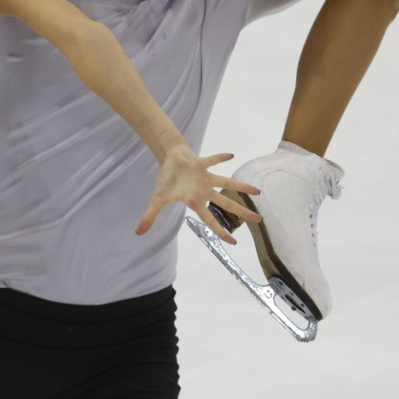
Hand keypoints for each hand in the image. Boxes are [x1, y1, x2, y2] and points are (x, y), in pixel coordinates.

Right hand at [135, 145, 261, 244]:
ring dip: (241, 186)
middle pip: (226, 204)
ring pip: (227, 183)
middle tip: (259, 220)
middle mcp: (204, 191)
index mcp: (195, 201)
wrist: (170, 159)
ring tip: (258, 191)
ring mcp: (205, 177)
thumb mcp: (158, 199)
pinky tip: (231, 156)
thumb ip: (150, 216)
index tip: (234, 242)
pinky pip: (212, 161)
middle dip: (242, 211)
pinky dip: (219, 158)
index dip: (221, 231)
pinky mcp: (202, 164)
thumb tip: (138, 232)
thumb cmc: (168, 180)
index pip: (210, 220)